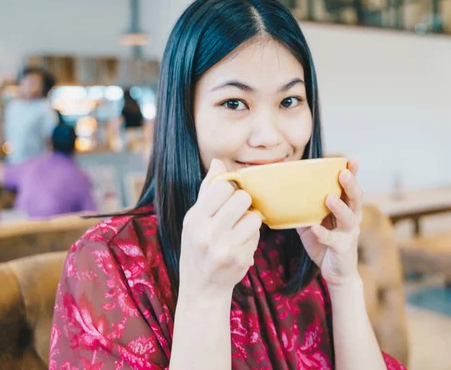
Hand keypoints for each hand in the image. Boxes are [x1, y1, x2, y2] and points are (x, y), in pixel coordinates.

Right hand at [179, 159, 261, 297]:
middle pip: (242, 198)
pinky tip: (240, 244)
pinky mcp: (240, 259)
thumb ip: (207, 190)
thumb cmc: (197, 246)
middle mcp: (207, 233)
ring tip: (239, 229)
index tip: (228, 197)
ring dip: (250, 220)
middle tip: (237, 213)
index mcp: (194, 219)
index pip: (222, 187)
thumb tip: (219, 162)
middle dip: (244, 203)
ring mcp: (224, 248)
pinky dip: (252, 237)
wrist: (201, 287)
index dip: (230, 189)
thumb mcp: (194, 219)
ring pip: (254, 217)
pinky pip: (257, 235)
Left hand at [297, 160, 362, 286]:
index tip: (351, 160)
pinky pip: (332, 240)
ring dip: (339, 207)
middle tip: (344, 173)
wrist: (336, 274)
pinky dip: (323, 234)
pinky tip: (314, 228)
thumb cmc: (325, 244)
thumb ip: (304, 209)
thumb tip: (282, 194)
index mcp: (346, 209)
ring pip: (348, 217)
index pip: (350, 188)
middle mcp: (351, 219)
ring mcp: (348, 234)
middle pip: (355, 199)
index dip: (353, 174)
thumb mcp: (313, 222)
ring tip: (329, 198)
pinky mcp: (342, 249)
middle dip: (351, 185)